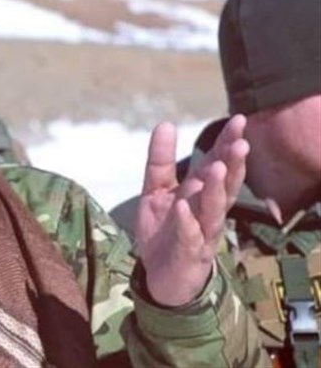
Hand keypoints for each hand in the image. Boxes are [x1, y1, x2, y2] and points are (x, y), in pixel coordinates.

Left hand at [135, 115, 248, 306]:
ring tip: (217, 168)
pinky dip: (187, 223)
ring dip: (216, 190)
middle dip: (232, 164)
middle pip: (224, 185)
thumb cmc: (164, 228)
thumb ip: (160, 160)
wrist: (159, 276)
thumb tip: (165, 123)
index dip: (228, 144)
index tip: (239, 120)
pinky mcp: (188, 254)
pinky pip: (189, 237)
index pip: (219, 164)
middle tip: (240, 142)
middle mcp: (207, 211)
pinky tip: (183, 208)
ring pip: (213, 210)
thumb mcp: (156, 190)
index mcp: (201, 193)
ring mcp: (201, 233)